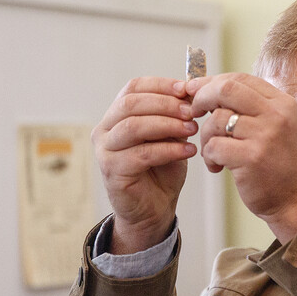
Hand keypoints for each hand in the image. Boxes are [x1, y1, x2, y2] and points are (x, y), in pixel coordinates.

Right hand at [93, 77, 197, 253]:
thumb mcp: (170, 137)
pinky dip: (168, 150)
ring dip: (166, 125)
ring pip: (133, 126)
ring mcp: (104, 151)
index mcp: (116, 116)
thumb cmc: (161, 171)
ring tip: (192, 130)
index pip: (133, 88)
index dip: (160, 85)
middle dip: (165, 104)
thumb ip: (174, 117)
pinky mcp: (111, 171)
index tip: (187, 89)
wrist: (153, 210)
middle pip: (131, 104)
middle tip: (192, 112)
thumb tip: (192, 93)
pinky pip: (141, 154)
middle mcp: (104, 130)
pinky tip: (188, 151)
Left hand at [188, 73, 296, 242]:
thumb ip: (252, 107)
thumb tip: (210, 88)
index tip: (195, 91)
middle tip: (192, 112)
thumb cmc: (280, 164)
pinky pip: (214, 146)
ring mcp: (265, 136)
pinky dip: (208, 156)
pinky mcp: (252, 158)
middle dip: (201, 98)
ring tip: (212, 152)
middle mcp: (277, 115)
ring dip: (205, 136)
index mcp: (282, 103)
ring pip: (216, 120)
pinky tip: (217, 166)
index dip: (211, 82)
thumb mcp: (276, 127)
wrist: (296, 201)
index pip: (240, 78)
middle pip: (226, 89)